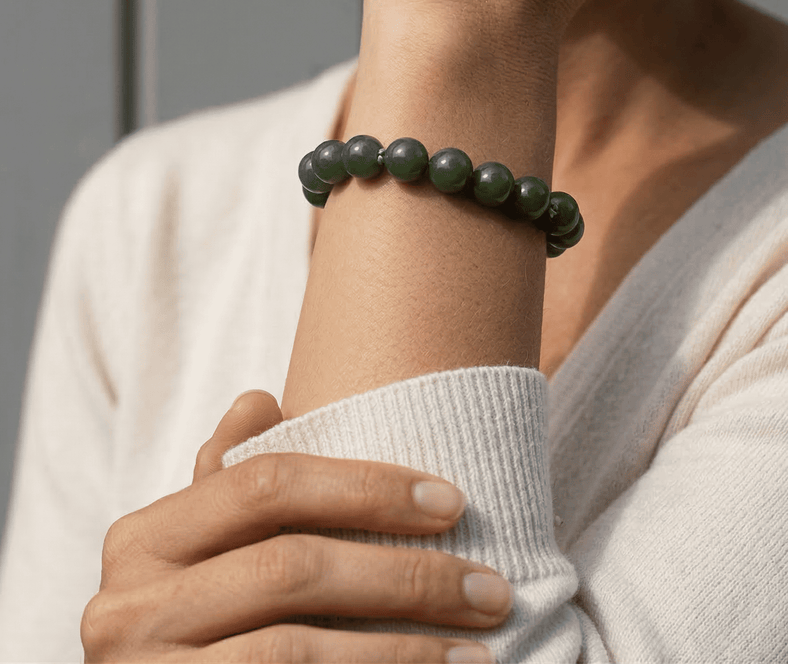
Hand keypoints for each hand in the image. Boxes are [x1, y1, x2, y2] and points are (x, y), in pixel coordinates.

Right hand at [81, 391, 508, 662]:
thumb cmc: (203, 622)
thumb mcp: (202, 550)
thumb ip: (229, 484)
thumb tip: (261, 399)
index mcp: (143, 540)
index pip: (265, 485)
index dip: (366, 487)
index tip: (454, 503)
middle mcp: (127, 609)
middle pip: (291, 569)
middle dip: (405, 577)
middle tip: (490, 588)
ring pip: (295, 651)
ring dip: (403, 651)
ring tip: (478, 652)